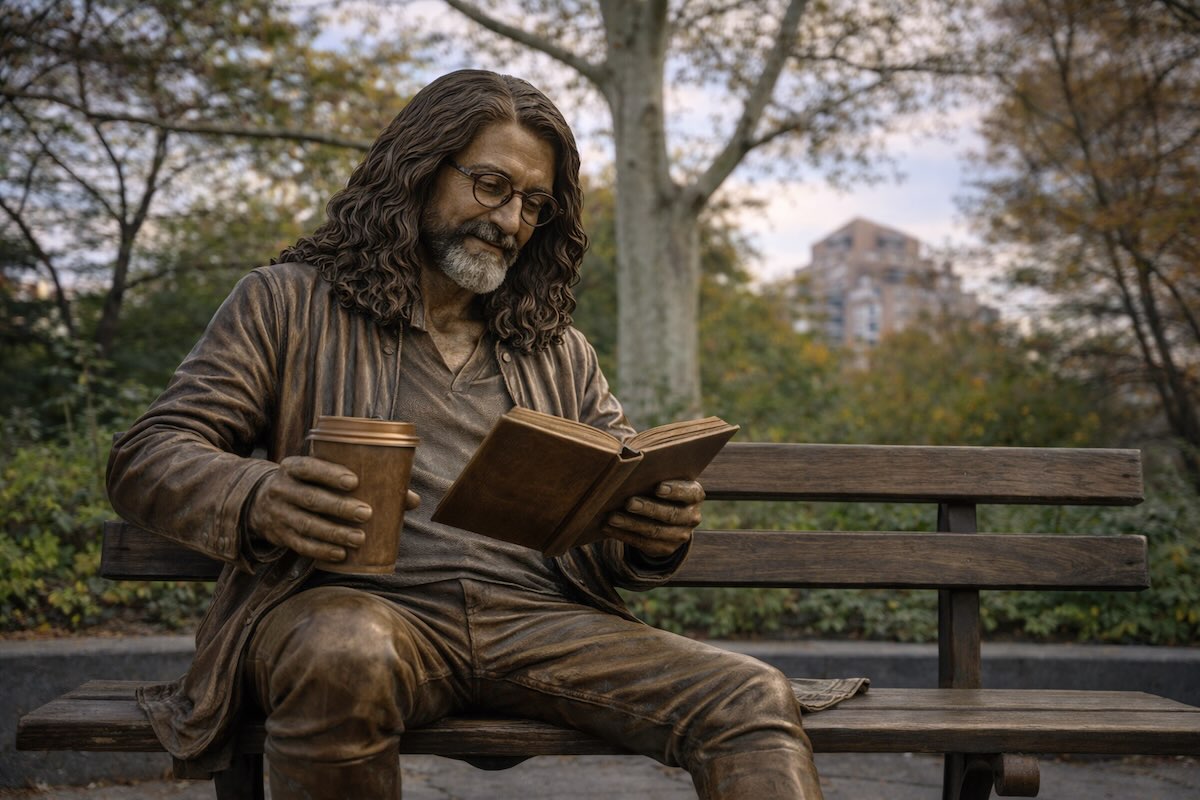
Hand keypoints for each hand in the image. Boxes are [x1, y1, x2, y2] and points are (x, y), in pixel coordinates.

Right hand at [248, 455, 419, 561]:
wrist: (260, 502)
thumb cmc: (309, 485)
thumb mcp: (322, 476)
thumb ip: (362, 481)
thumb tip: (411, 499)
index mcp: (293, 467)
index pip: (309, 467)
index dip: (330, 473)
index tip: (354, 481)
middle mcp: (282, 489)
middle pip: (311, 499)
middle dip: (339, 507)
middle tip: (366, 513)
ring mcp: (278, 513)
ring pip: (306, 525)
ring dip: (334, 533)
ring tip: (359, 538)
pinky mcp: (279, 535)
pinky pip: (300, 545)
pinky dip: (320, 550)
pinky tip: (340, 554)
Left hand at [604, 479, 704, 558]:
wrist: (668, 517)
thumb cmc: (660, 488)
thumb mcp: (664, 479)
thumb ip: (654, 472)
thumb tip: (629, 459)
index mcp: (695, 494)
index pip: (688, 493)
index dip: (674, 491)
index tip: (657, 488)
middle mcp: (691, 516)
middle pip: (670, 514)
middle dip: (648, 508)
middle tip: (628, 502)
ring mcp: (680, 535)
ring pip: (654, 531)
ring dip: (631, 524)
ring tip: (612, 517)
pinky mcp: (666, 548)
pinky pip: (643, 543)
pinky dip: (624, 535)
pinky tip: (608, 528)